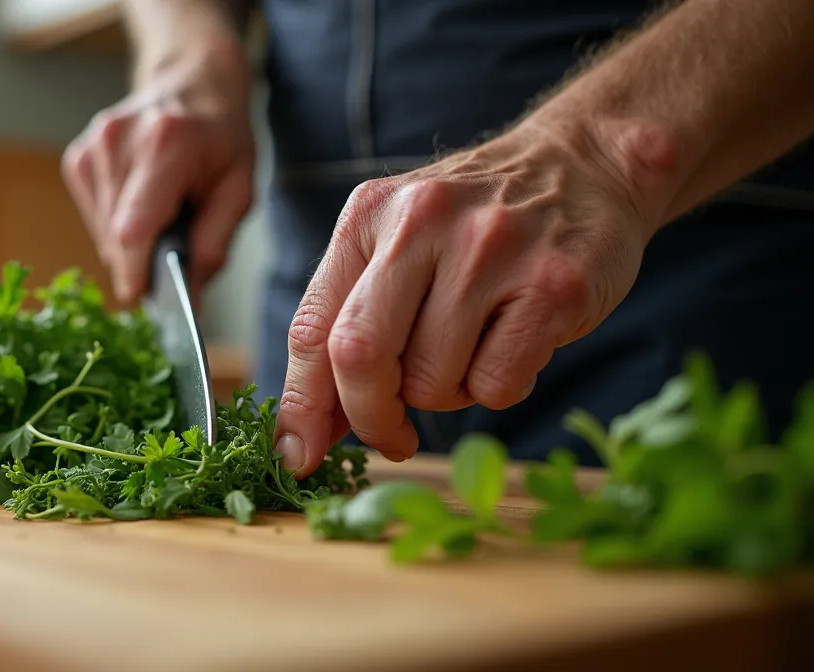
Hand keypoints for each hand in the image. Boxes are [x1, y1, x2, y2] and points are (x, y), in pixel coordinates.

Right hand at [61, 49, 255, 303]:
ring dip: (130, 244)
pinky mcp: (78, 157)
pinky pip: (93, 216)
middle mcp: (118, 141)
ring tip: (161, 218)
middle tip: (171, 254)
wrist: (192, 81)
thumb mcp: (238, 191)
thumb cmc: (221, 139)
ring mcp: (92, 147)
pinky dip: (117, 225)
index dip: (136, 273)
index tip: (146, 300)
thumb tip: (189, 299)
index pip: (133, 230)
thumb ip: (213, 246)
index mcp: (165, 145)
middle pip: (115, 237)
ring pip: (102, 232)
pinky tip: (140, 204)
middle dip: (141, 262)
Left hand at [273, 119, 671, 475]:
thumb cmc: (478, 226)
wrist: (586, 164)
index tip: (300, 455)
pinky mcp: (552, 284)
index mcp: (367, 215)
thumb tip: (309, 426)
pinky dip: (500, 388)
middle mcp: (421, 222)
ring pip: (431, 381)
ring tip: (475, 349)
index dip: (301, 405)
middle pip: (359, 356)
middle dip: (369, 416)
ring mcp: (489, 250)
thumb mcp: (399, 245)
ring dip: (446, 396)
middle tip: (393, 434)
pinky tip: (517, 344)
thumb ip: (350, 321)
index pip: (312, 328)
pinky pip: (496, 385)